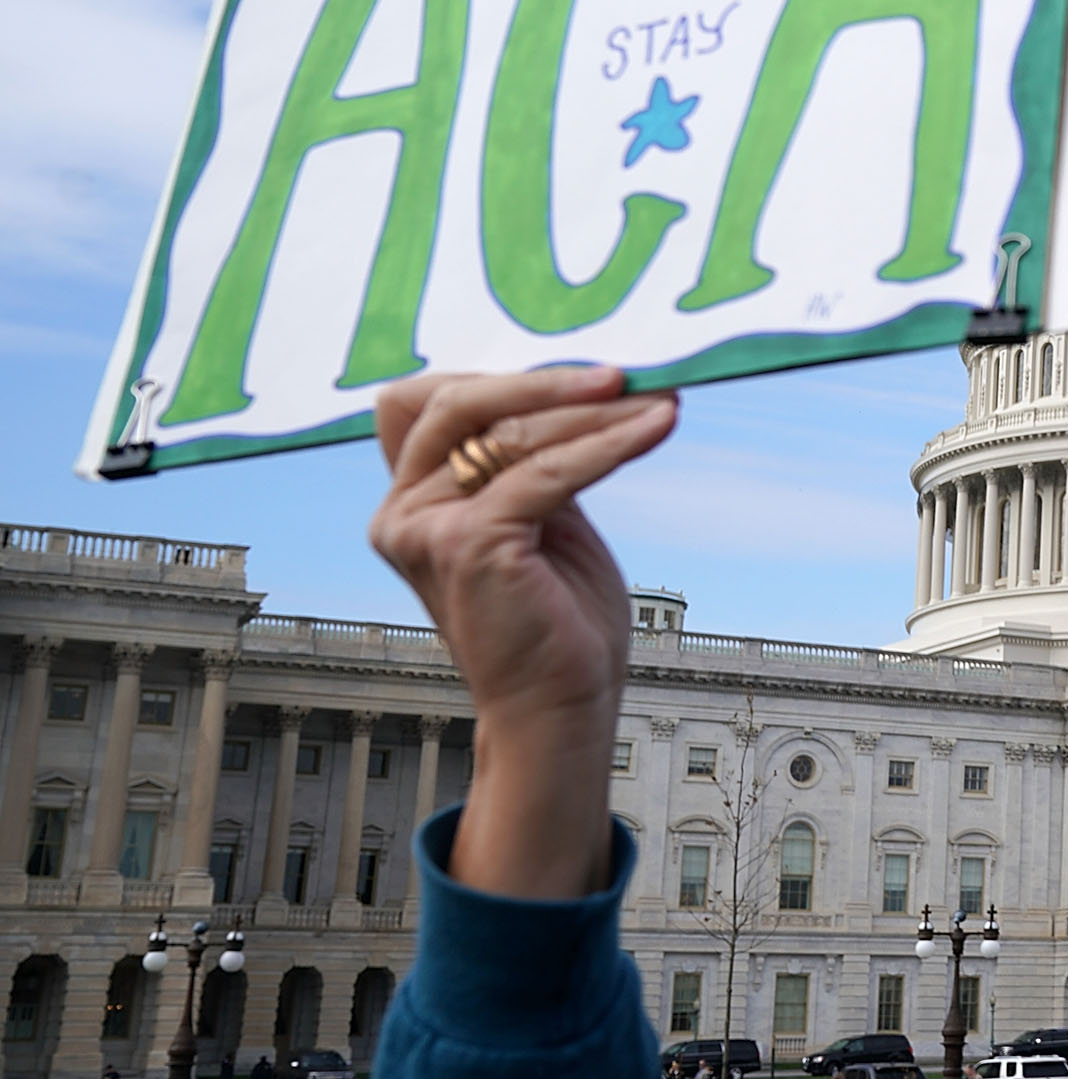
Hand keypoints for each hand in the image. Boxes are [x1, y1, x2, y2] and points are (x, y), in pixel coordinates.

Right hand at [367, 367, 677, 897]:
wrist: (559, 708)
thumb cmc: (558, 620)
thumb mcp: (542, 521)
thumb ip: (529, 459)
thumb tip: (576, 381)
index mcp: (408, 502)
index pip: (423, 402)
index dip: (492, 375)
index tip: (574, 372)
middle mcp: (399, 512)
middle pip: (455, 401)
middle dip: (542, 379)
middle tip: (622, 370)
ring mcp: (424, 530)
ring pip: (508, 432)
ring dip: (590, 409)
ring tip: (656, 396)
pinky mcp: (468, 546)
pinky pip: (547, 472)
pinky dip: (607, 445)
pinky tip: (657, 427)